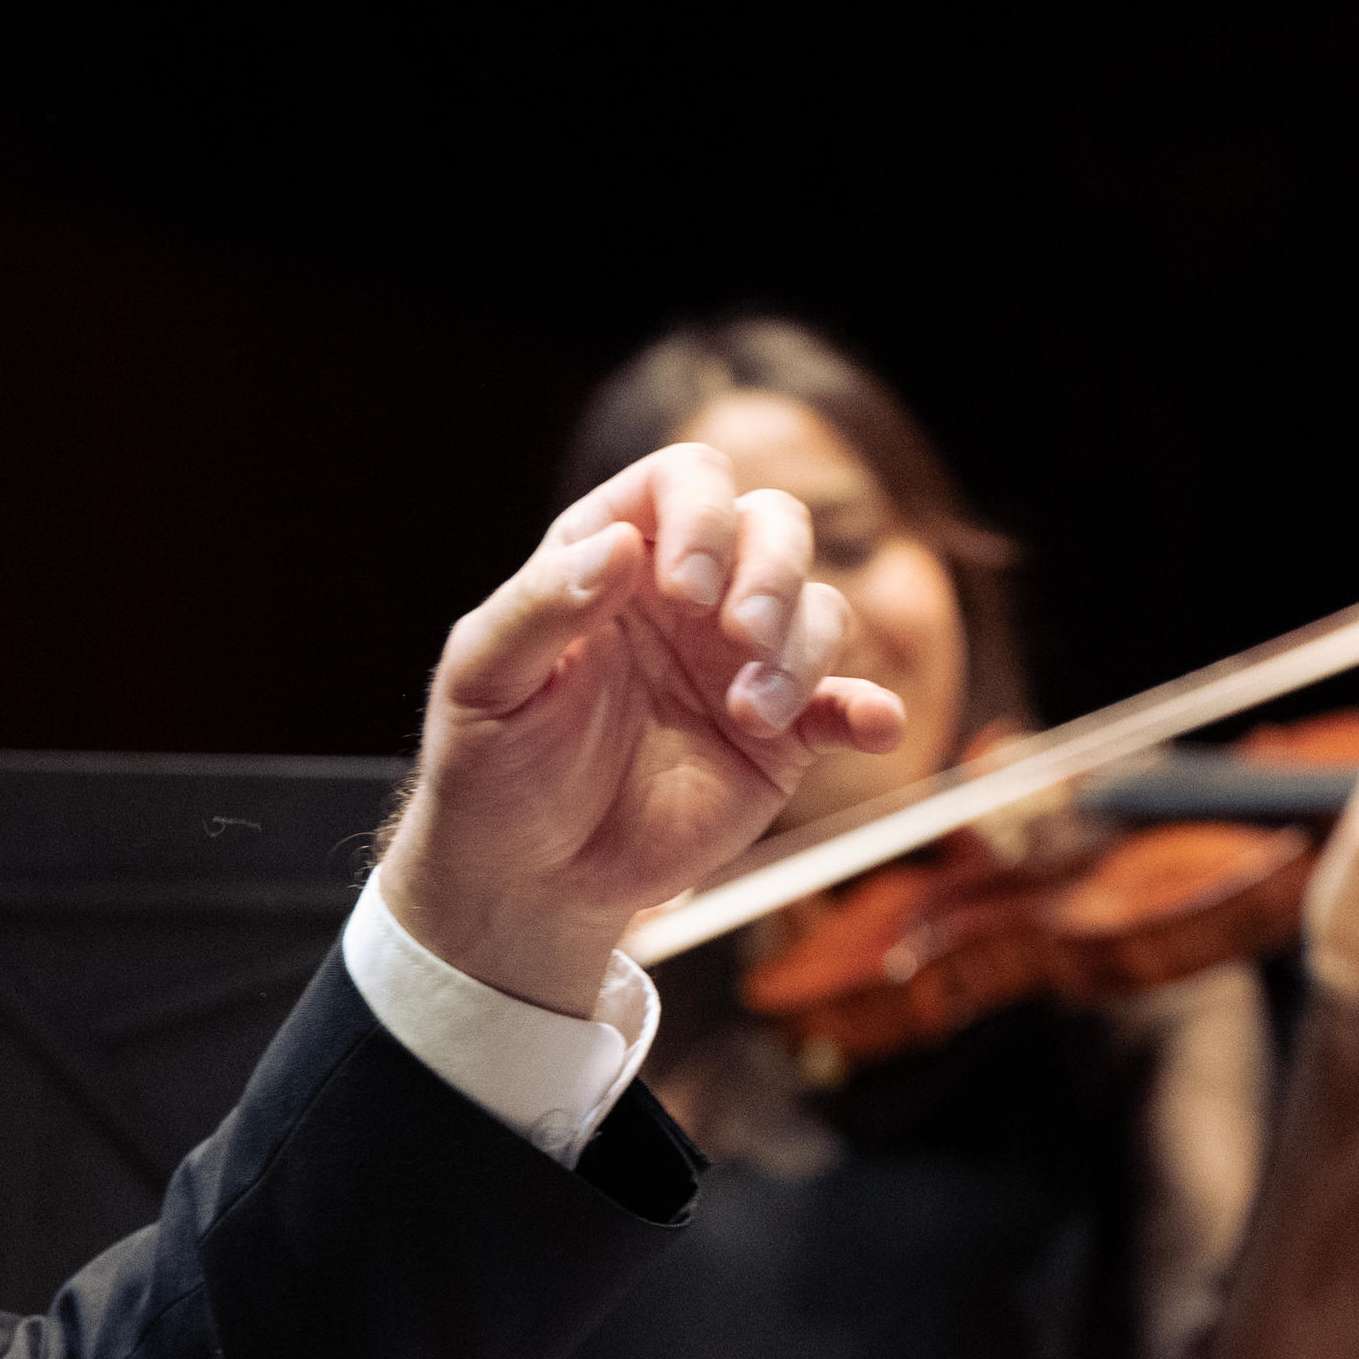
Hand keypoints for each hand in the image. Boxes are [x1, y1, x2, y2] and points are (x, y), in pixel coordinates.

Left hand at [381, 445, 908, 1015]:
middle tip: (741, 634)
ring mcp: (738, 663)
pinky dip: (868, 710)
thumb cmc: (492, 767)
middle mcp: (689, 596)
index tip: (683, 590)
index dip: (700, 516)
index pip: (684, 482)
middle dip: (772, 571)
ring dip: (799, 652)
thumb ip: (539, 608)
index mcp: (615, 557)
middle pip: (773, 525)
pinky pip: (844, 705)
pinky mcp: (779, 738)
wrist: (528, 876)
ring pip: (816, 608)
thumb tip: (622, 545)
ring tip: (749, 715)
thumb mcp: (484, 682)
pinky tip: (874, 727)